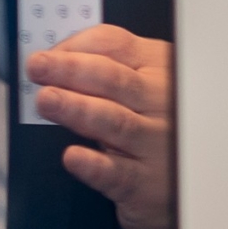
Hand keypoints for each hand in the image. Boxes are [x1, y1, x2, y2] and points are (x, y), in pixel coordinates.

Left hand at [30, 25, 173, 228]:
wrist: (189, 179)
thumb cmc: (161, 126)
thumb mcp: (148, 86)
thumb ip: (109, 68)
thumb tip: (55, 60)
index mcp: (157, 69)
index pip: (115, 46)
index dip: (76, 47)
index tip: (46, 53)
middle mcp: (159, 102)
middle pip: (112, 79)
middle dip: (71, 70)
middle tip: (38, 67)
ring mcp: (154, 142)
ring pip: (114, 121)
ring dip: (78, 108)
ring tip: (47, 100)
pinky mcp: (144, 182)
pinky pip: (117, 173)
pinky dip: (94, 165)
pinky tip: (73, 156)